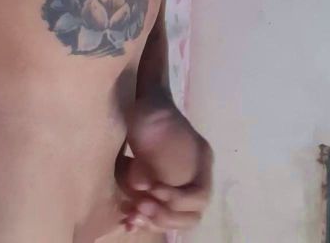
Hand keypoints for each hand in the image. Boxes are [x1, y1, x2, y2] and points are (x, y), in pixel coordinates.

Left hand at [116, 88, 212, 233]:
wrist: (141, 107)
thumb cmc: (153, 116)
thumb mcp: (157, 134)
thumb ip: (156, 165)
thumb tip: (142, 186)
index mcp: (201, 163)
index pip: (199, 196)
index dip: (177, 199)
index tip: (153, 188)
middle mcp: (192, 178)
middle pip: (190, 215)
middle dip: (165, 216)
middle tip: (141, 207)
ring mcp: (176, 186)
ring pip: (173, 219)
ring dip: (153, 222)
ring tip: (132, 215)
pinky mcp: (159, 191)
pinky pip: (158, 214)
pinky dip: (145, 220)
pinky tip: (128, 219)